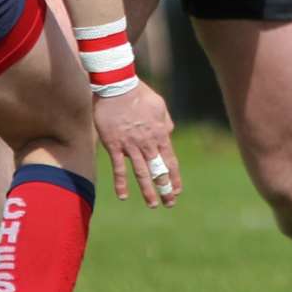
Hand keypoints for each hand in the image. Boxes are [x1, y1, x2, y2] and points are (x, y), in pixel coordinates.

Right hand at [92, 80, 180, 208]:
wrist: (117, 85)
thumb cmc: (139, 93)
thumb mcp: (160, 105)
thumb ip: (166, 122)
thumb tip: (169, 133)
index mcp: (160, 133)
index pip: (170, 161)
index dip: (174, 177)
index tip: (177, 191)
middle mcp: (147, 142)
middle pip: (158, 170)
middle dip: (164, 189)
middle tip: (169, 203)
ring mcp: (130, 145)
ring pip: (141, 172)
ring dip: (147, 190)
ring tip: (153, 205)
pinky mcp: (114, 145)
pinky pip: (118, 168)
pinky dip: (121, 183)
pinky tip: (124, 196)